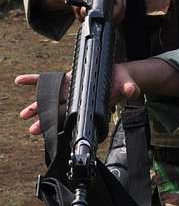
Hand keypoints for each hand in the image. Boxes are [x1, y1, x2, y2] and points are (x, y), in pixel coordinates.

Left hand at [14, 65, 139, 136]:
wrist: (119, 76)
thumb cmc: (124, 83)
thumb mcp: (129, 85)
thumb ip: (131, 88)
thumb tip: (131, 90)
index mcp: (90, 104)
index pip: (74, 115)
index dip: (62, 122)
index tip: (51, 130)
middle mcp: (78, 99)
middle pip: (59, 111)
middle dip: (45, 120)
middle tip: (33, 129)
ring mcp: (71, 90)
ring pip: (51, 98)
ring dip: (37, 105)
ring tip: (24, 115)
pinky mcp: (68, 79)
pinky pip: (49, 80)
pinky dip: (35, 80)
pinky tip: (21, 80)